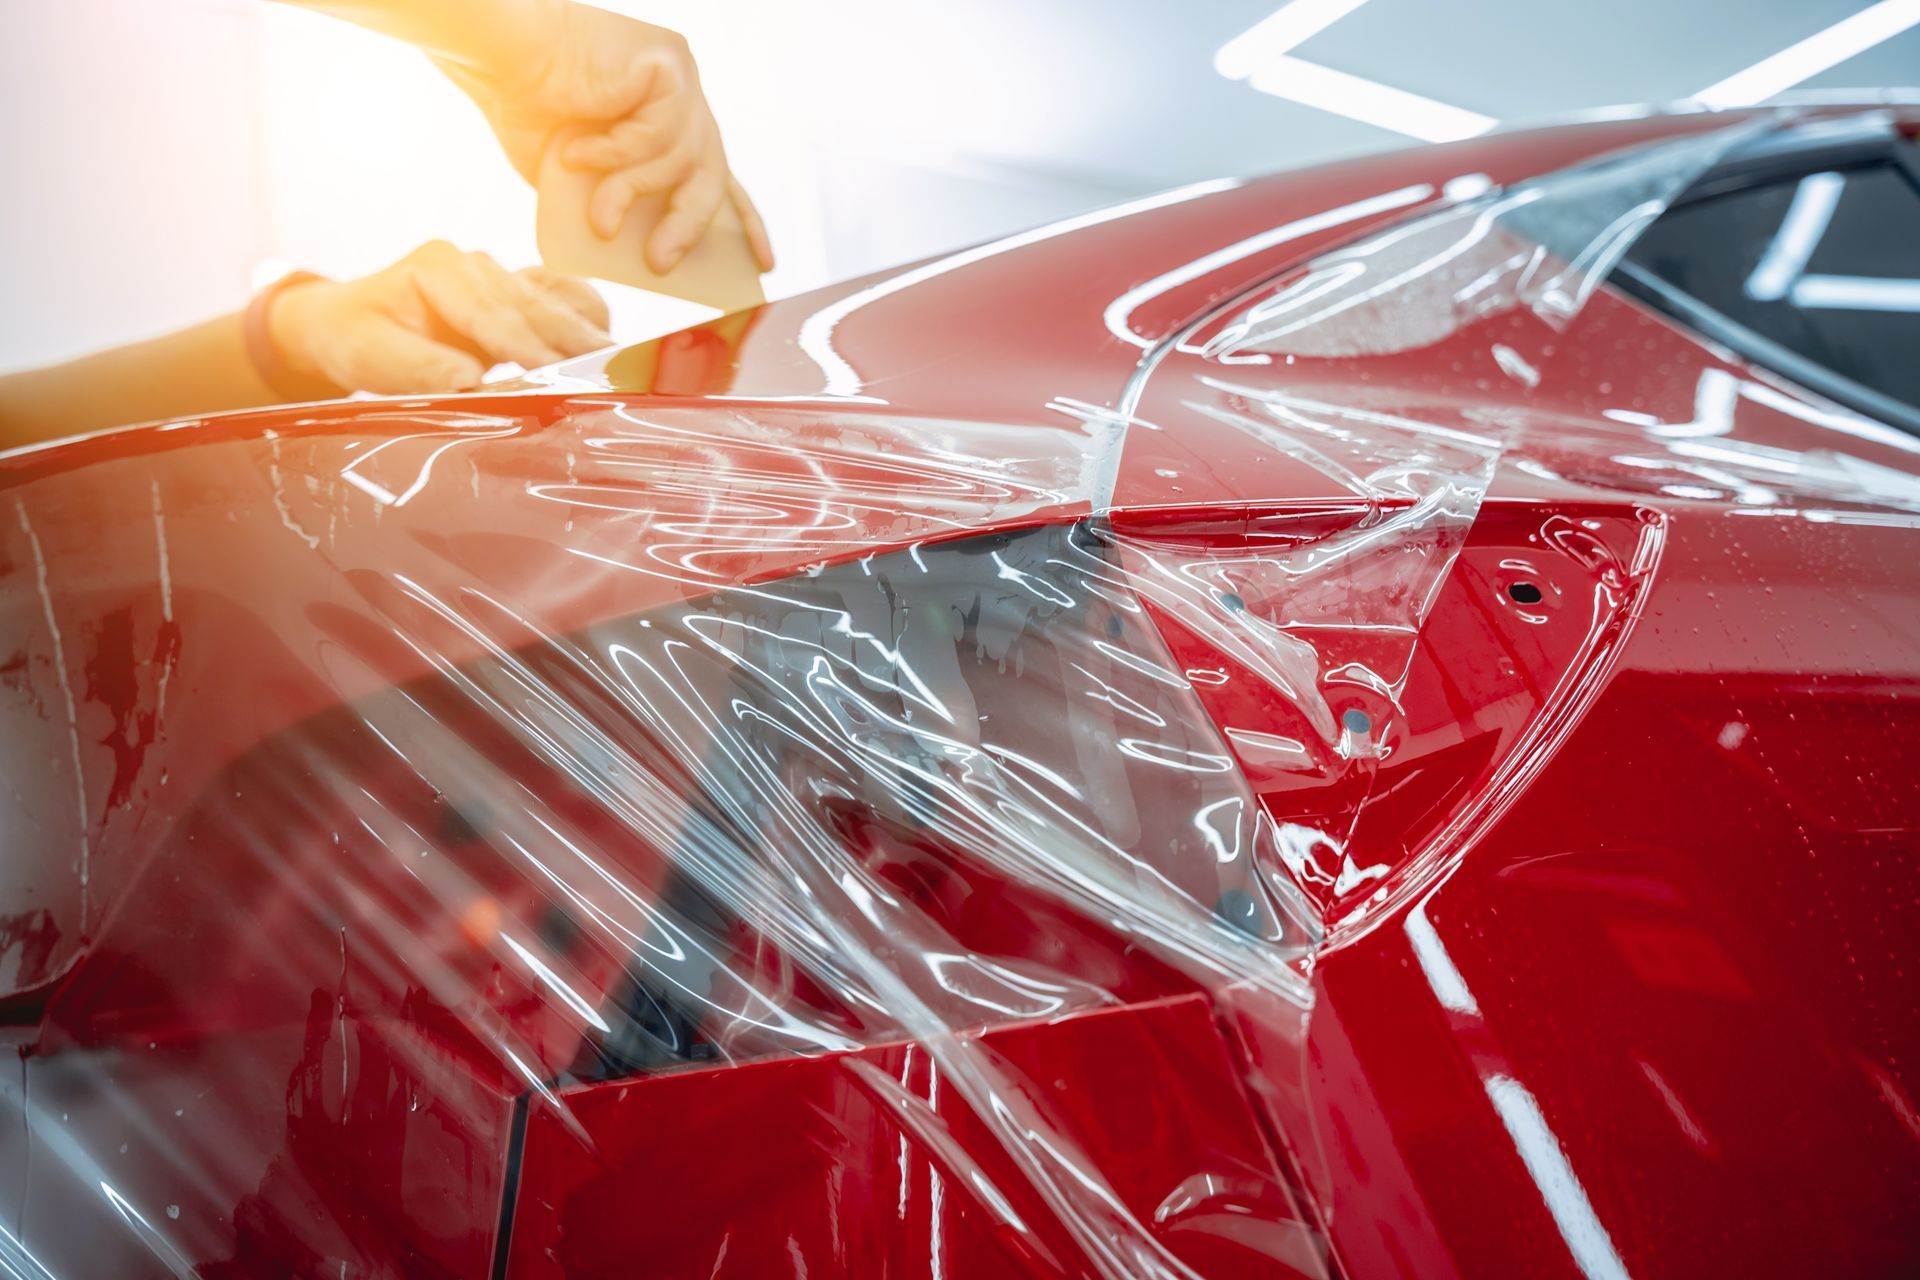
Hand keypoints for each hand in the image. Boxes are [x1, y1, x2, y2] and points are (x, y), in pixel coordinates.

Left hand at [269, 241, 610, 393]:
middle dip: (570, 341)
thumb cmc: (356, 339)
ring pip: (556, 299)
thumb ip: (422, 369)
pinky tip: (606, 347)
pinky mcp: (516, 293)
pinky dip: (586, 320)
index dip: (524, 346)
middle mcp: (474, 264)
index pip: (491, 311)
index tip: (552, 375)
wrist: (347, 321)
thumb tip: (474, 384)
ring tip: (618, 363)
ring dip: (586, 332)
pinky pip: (562, 298)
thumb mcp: (372, 357)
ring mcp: (499, 274)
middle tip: (606, 373)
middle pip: (533, 304)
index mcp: (438, 269)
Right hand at [446, 5, 772, 274]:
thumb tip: (654, 256)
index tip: (764, 263)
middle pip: (711, 173)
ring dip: (632, 195)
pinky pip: (659, 132)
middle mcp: (683, 95)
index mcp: (667, 119)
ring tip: (597, 216)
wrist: (498, 57)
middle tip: (661, 263)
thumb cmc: (528, 109)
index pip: (722, 175)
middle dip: (688, 225)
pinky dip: (616, 154)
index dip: (745, 222)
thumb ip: (621, 202)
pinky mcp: (668, 64)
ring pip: (682, 158)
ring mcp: (680, 77)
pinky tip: (578, 152)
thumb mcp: (582, 178)